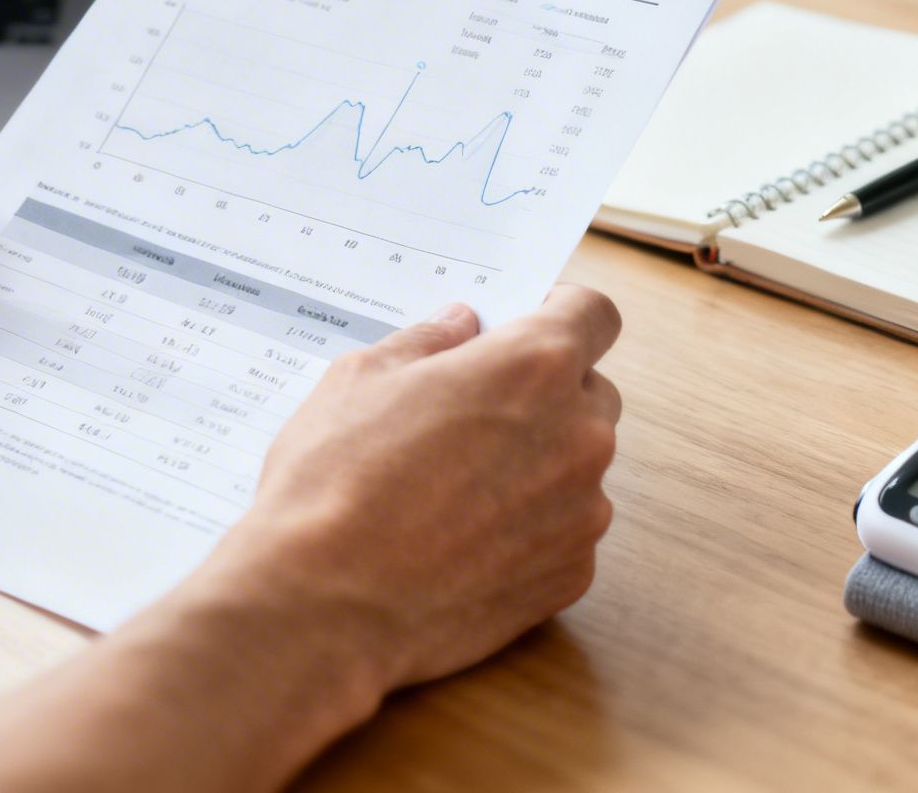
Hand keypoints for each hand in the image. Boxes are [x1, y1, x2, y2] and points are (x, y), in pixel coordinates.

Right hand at [194, 284, 622, 693]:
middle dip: (544, 393)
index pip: (592, 314)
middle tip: (472, 412)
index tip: (529, 323)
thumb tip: (460, 326)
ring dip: (535, 463)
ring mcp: (583, 512)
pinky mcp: (571, 575)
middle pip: (590, 392)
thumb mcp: (361, 378)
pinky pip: (564, 531)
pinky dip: (528, 527)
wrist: (324, 604)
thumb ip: (427, 341)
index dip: (561, 312)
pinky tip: (461, 539)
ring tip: (453, 487)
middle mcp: (579, 435)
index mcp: (533, 366)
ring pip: (577, 466)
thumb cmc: (334, 481)